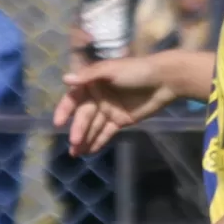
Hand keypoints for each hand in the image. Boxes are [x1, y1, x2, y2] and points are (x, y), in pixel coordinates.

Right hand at [53, 55, 180, 155]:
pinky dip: (98, 141)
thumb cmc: (136, 70)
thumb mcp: (111, 69)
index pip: (74, 98)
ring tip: (76, 153)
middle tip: (73, 142)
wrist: (164, 80)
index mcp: (93, 83)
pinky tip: (89, 151)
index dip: (65, 110)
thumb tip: (65, 79)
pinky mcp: (120, 120)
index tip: (59, 123)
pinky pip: (106, 133)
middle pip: (84, 116)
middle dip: (78, 129)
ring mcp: (109, 110)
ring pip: (94, 127)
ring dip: (84, 139)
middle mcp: (98, 98)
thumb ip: (89, 75)